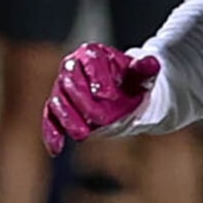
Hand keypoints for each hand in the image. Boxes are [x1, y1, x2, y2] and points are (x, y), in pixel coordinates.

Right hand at [42, 43, 159, 153]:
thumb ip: (145, 70)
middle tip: (99, 118)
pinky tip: (56, 149)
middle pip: (70, 80)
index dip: (98, 76)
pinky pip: (50, 120)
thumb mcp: (143, 76)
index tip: (109, 95)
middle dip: (83, 100)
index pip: (90, 60)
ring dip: (68, 119)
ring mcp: (63, 89)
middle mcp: (73, 67)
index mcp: (93, 54)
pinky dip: (51, 134)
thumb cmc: (133, 82)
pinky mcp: (59, 109)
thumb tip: (152, 63)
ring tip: (81, 135)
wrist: (128, 96)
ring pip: (58, 101)